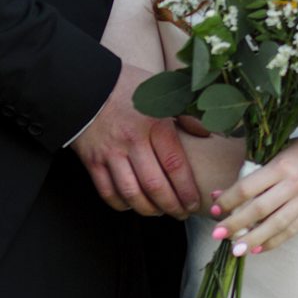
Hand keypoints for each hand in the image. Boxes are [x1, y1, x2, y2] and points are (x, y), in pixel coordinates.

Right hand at [69, 62, 200, 218]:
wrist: (88, 84)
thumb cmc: (130, 88)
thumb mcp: (164, 94)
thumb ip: (188, 115)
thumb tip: (210, 132)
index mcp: (155, 125)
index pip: (175, 165)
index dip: (187, 190)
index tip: (195, 203)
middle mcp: (133, 141)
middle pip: (155, 185)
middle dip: (171, 206)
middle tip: (181, 214)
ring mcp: (111, 153)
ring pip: (131, 192)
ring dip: (148, 209)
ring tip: (160, 213)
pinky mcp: (92, 160)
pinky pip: (107, 190)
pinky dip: (121, 203)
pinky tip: (132, 205)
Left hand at [206, 142, 297, 254]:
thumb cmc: (296, 152)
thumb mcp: (272, 157)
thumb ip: (248, 177)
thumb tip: (217, 196)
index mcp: (280, 166)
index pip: (248, 187)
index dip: (228, 201)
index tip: (214, 210)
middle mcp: (294, 183)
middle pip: (259, 209)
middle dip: (236, 224)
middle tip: (217, 235)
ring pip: (276, 224)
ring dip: (253, 239)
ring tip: (235, 250)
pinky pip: (291, 230)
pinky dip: (273, 241)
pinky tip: (257, 249)